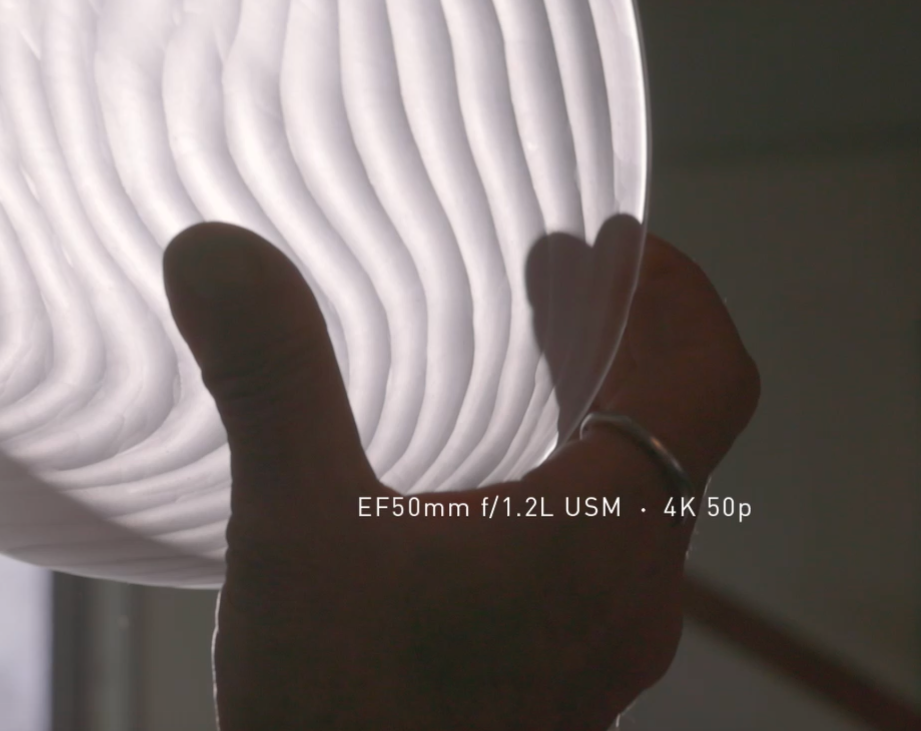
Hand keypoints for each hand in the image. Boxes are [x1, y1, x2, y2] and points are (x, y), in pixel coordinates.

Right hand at [163, 223, 758, 730]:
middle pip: (673, 435)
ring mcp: (597, 654)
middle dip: (618, 340)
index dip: (674, 291)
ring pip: (633, 505)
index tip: (611, 238)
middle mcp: (628, 596)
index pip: (705, 381)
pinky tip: (464, 502)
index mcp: (601, 538)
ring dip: (590, 416)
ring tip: (513, 366)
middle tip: (552, 274)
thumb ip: (272, 384)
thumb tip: (216, 250)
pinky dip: (560, 490)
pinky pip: (591, 562)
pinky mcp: (552, 690)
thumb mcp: (296, 534)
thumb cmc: (347, 715)